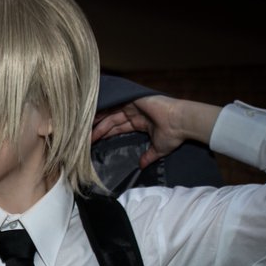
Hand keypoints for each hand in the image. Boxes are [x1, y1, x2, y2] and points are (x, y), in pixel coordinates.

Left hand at [92, 95, 220, 168]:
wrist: (181, 122)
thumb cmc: (173, 134)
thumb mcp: (158, 149)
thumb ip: (148, 156)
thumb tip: (141, 166)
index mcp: (139, 122)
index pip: (117, 127)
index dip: (105, 133)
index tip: (93, 140)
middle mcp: (134, 112)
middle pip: (110, 119)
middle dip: (97, 128)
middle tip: (83, 136)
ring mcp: (134, 104)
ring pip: (110, 112)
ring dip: (98, 120)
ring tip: (84, 127)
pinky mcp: (134, 99)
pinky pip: (115, 103)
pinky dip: (105, 108)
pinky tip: (93, 114)